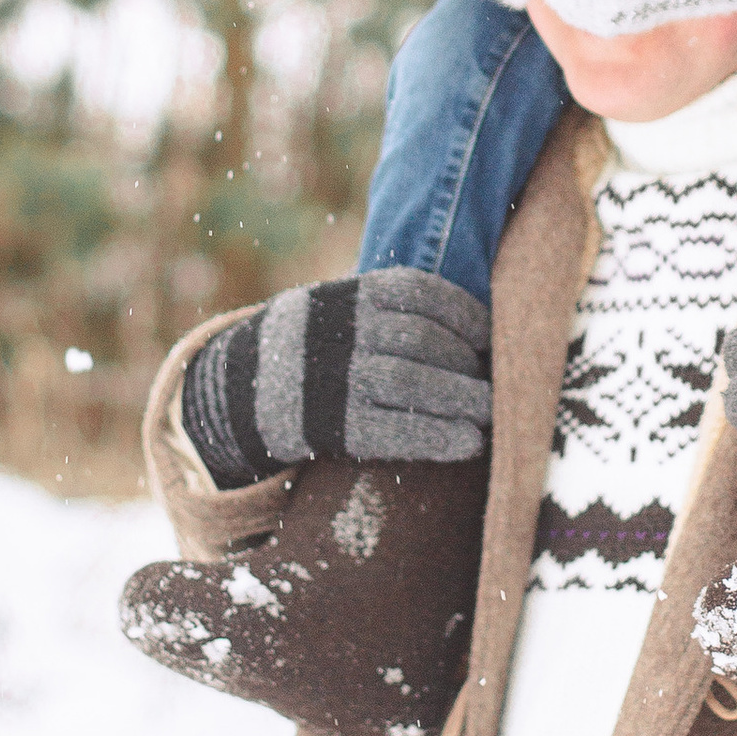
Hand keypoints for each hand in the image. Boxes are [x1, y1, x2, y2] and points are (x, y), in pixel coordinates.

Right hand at [180, 268, 493, 485]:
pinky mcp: (332, 425)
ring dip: (460, 399)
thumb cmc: (315, 346)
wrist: (241, 389)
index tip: (488, 335)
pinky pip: (392, 430)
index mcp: (348, 295)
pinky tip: (468, 443)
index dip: (463, 313)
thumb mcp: (337, 307)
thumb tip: (473, 319)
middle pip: (420, 340)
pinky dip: (436, 437)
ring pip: (411, 382)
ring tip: (490, 413)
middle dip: (465, 363)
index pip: (419, 292)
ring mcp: (335, 378)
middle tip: (495, 383)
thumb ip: (387, 306)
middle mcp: (342, 332)